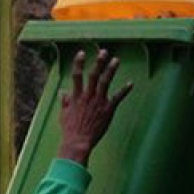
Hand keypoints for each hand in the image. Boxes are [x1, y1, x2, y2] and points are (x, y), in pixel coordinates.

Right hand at [57, 48, 133, 164]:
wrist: (78, 142)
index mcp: (77, 96)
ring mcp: (98, 102)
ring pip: (105, 82)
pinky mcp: (108, 110)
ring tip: (116, 60)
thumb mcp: (64, 114)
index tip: (82, 53)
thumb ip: (65, 101)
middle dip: (99, 62)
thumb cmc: (70, 130)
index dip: (79, 63)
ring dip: (111, 70)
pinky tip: (131, 83)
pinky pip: (117, 97)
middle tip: (104, 51)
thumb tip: (62, 92)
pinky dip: (124, 90)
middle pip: (93, 75)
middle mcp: (88, 96)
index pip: (77, 75)